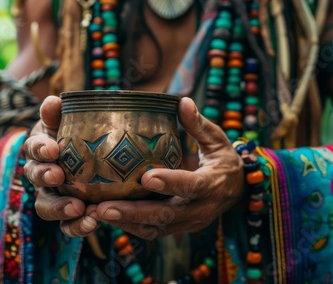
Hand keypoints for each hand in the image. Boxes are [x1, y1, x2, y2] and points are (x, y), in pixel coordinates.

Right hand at [23, 96, 98, 236]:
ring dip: (60, 208)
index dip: (40, 149)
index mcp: (41, 149)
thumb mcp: (69, 121)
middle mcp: (41, 174)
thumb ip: (59, 113)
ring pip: (46, 206)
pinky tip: (92, 223)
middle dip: (45, 176)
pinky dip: (76, 226)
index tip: (52, 148)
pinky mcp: (68, 213)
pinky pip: (67, 225)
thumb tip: (52, 101)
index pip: (34, 148)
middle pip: (35, 178)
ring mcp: (53, 195)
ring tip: (78, 209)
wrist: (95, 153)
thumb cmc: (78, 133)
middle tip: (58, 176)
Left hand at [96, 97, 243, 239]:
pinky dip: (129, 226)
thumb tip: (183, 101)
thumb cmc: (223, 160)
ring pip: (155, 227)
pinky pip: (152, 231)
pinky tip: (105, 217)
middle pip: (166, 214)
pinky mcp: (177, 227)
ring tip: (96, 213)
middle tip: (103, 207)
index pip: (191, 185)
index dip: (170, 182)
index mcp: (212, 184)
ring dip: (125, 222)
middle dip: (133, 212)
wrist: (236, 192)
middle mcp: (200, 209)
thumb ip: (198, 124)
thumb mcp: (217, 140)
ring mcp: (188, 222)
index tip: (146, 177)